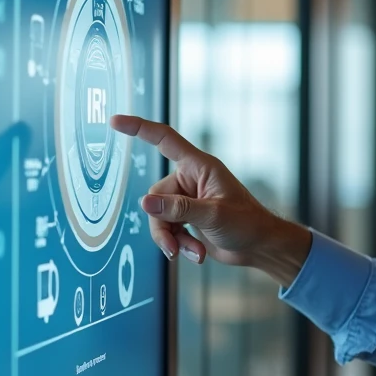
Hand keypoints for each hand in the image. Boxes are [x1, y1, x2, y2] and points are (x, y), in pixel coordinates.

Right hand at [110, 115, 311, 286]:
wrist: (259, 247)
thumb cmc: (248, 223)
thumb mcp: (213, 215)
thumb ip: (179, 209)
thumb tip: (145, 203)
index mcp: (200, 167)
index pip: (165, 140)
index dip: (139, 128)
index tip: (115, 121)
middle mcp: (191, 180)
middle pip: (155, 196)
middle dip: (162, 224)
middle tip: (174, 246)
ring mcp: (188, 200)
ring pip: (159, 216)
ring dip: (172, 238)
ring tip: (193, 253)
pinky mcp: (187, 218)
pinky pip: (168, 229)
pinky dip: (178, 243)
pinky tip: (197, 254)